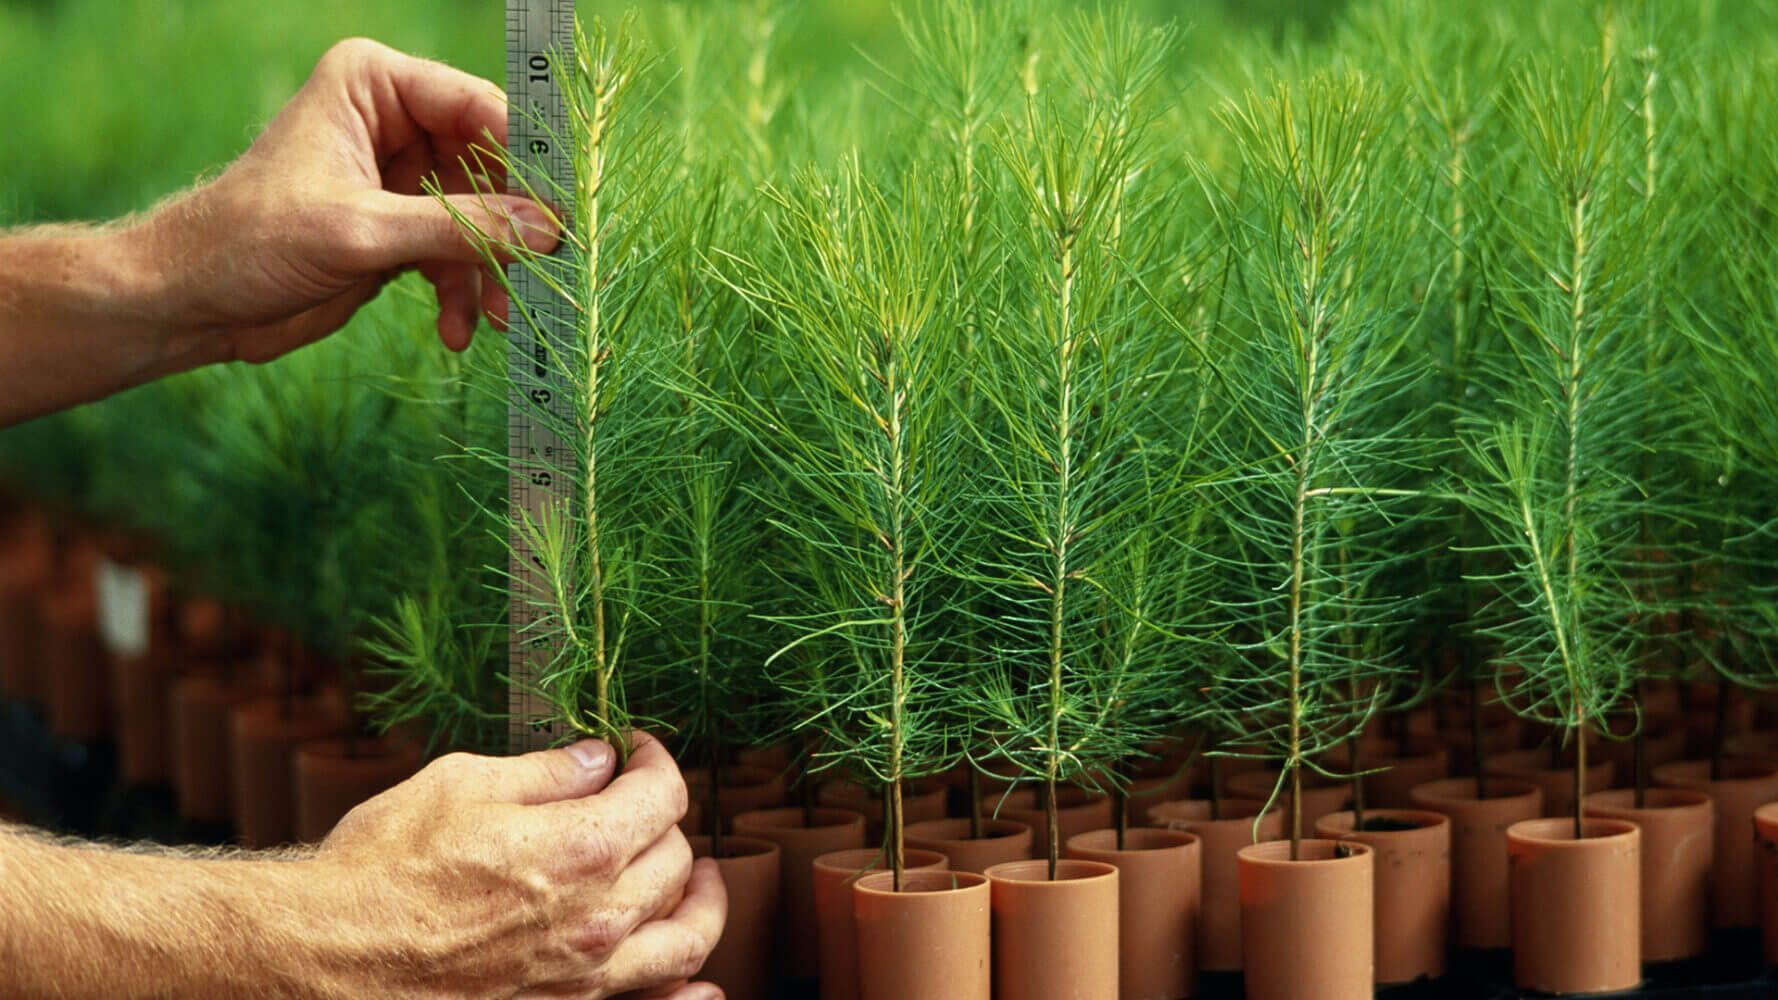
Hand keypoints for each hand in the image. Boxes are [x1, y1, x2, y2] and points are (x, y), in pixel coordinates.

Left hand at [131, 37, 558, 367]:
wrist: (194, 302)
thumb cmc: (250, 242)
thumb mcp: (361, 233)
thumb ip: (458, 228)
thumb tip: (549, 230)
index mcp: (375, 86)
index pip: (478, 106)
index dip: (526, 157)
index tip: (565, 208)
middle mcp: (394, 121)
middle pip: (490, 167)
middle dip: (511, 229)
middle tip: (542, 275)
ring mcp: (400, 178)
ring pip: (482, 218)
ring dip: (492, 273)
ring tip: (500, 319)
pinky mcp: (400, 229)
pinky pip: (459, 255)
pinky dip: (465, 294)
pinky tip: (460, 331)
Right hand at [313, 733, 726, 998]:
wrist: (325, 960)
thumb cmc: (380, 870)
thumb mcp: (460, 784)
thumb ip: (545, 772)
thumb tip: (598, 759)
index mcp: (580, 849)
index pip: (662, 796)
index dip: (657, 761)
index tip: (638, 750)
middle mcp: (597, 918)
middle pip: (676, 859)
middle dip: (666, 819)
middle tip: (642, 802)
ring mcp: (584, 976)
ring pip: (684, 938)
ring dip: (701, 899)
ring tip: (701, 877)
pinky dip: (687, 994)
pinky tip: (701, 987)